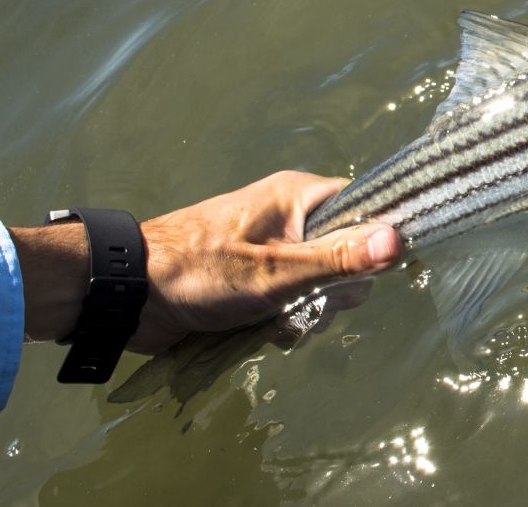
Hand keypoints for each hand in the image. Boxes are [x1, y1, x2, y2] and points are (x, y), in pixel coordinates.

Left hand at [10, 171, 402, 353]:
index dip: (375, 241)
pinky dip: (287, 320)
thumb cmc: (200, 272)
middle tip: (305, 303)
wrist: (127, 295)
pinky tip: (265, 331)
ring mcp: (276, 249)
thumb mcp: (276, 271)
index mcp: (299, 196)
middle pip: (350, 255)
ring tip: (275, 322)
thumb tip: (400, 241)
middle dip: (333, 292)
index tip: (364, 272)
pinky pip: (297, 300)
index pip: (367, 207)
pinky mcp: (260, 279)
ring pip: (324, 285)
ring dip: (308, 312)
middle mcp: (292, 218)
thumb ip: (339, 258)